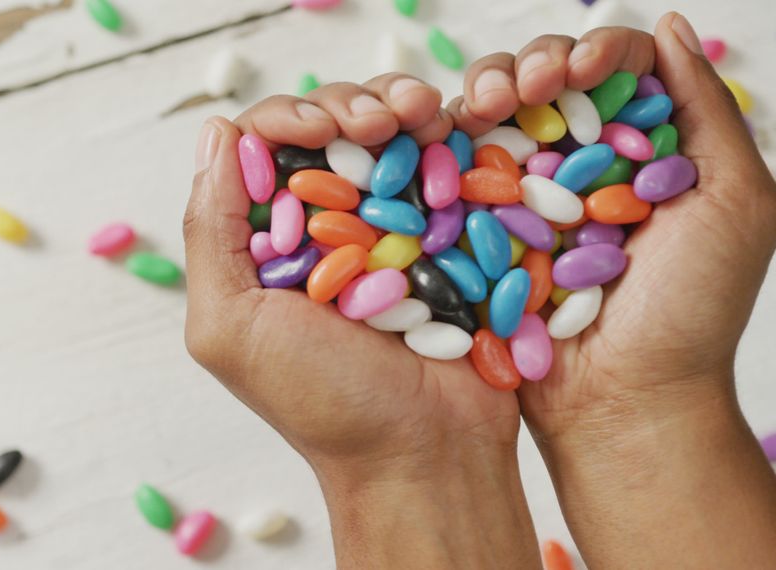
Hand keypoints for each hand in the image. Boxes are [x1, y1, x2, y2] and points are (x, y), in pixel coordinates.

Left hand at [184, 76, 538, 567]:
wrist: (426, 452)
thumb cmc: (321, 402)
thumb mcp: (230, 326)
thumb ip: (209, 233)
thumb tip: (217, 133)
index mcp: (268, 242)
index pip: (264, 147)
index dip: (288, 119)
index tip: (321, 129)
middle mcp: (326, 227)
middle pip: (329, 129)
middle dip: (350, 106)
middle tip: (382, 120)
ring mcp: (392, 228)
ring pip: (390, 135)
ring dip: (401, 107)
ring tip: (419, 116)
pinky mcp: (451, 234)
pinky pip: (447, 165)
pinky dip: (447, 137)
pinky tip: (449, 132)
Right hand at [452, 12, 775, 567]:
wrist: (623, 402)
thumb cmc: (691, 312)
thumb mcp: (734, 202)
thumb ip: (706, 112)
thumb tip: (673, 26)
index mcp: (642, 149)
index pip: (613, 71)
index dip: (594, 54)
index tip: (581, 74)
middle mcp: (579, 163)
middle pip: (544, 80)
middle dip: (528, 66)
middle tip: (523, 90)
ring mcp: (522, 194)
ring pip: (493, 115)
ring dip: (484, 93)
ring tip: (483, 108)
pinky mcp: (476, 228)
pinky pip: (453, 170)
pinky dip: (446, 141)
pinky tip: (447, 135)